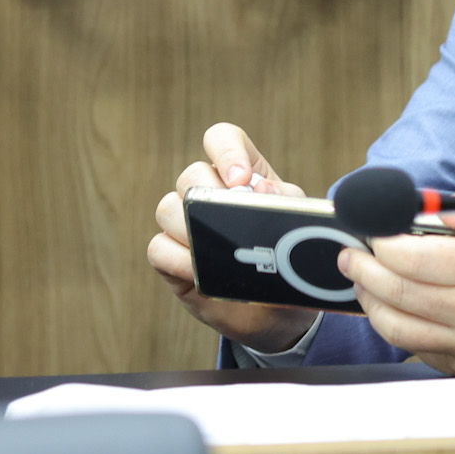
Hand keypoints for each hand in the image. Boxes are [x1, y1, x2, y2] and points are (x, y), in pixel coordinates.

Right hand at [148, 122, 315, 353]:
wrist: (279, 314)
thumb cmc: (289, 261)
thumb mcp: (297, 229)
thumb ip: (286, 205)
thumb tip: (262, 189)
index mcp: (242, 175)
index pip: (222, 139)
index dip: (226, 152)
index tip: (240, 180)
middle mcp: (208, 193)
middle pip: (191, 174)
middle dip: (209, 196)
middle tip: (229, 222)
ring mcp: (185, 225)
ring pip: (167, 207)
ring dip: (190, 228)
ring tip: (216, 251)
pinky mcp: (171, 259)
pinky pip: (157, 247)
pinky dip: (177, 259)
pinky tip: (198, 271)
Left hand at [337, 189, 454, 375]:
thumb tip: (432, 208)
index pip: (414, 258)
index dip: (381, 243)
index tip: (371, 231)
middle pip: (398, 293)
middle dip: (363, 270)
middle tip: (351, 254)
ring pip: (397, 329)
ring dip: (369, 302)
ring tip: (363, 280)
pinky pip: (417, 350)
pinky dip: (396, 327)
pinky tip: (393, 306)